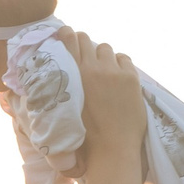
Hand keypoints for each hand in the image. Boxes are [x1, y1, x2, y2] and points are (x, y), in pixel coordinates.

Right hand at [60, 29, 143, 161]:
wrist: (112, 149)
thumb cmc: (84, 137)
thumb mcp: (66, 109)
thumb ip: (62, 89)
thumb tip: (54, 78)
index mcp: (72, 76)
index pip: (69, 40)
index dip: (67, 34)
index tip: (66, 34)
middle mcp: (91, 69)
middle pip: (86, 39)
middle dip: (84, 43)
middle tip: (86, 54)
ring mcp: (112, 72)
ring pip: (106, 48)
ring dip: (103, 56)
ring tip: (104, 71)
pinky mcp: (130, 77)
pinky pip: (124, 59)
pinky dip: (120, 65)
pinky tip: (119, 78)